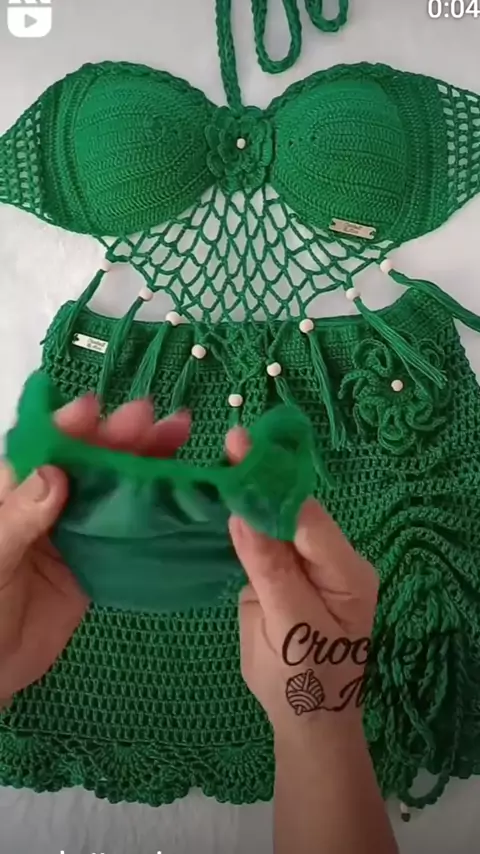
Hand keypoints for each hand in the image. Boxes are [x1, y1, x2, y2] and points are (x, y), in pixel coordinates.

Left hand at [0, 396, 189, 703]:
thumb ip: (17, 518)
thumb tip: (55, 474)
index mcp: (12, 493)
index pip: (42, 449)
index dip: (68, 427)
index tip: (96, 409)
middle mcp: (46, 505)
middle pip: (86, 462)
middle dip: (118, 437)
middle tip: (154, 418)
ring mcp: (73, 532)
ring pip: (111, 490)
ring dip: (143, 464)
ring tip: (178, 436)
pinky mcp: (93, 563)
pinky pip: (124, 532)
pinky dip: (152, 514)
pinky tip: (179, 496)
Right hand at [227, 428, 378, 737]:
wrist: (303, 720)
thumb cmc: (305, 681)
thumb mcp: (289, 626)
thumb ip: (270, 570)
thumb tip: (242, 515)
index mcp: (346, 572)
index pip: (308, 519)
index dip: (274, 485)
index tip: (241, 453)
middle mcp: (329, 560)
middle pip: (293, 512)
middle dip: (261, 480)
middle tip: (227, 443)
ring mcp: (303, 566)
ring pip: (276, 522)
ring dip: (248, 495)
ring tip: (218, 460)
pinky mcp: (280, 574)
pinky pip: (261, 541)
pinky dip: (241, 521)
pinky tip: (219, 496)